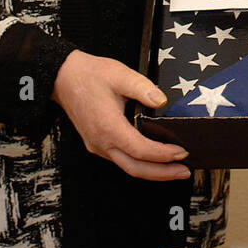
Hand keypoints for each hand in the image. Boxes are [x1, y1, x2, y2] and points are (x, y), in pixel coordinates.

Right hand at [52, 49, 190, 179]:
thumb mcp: (120, 75)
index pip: (140, 149)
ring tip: (174, 170)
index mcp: (108, 126)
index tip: (181, 151)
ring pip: (128, 167)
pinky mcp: (98, 145)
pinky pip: (122, 161)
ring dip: (152, 172)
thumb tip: (161, 101)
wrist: (63, 79)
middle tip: (184, 172)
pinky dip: (140, 164)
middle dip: (162, 173)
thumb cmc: (89, 75)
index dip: (163, 154)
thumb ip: (143, 88)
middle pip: (135, 168)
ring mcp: (98, 146)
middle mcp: (101, 142)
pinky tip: (153, 161)